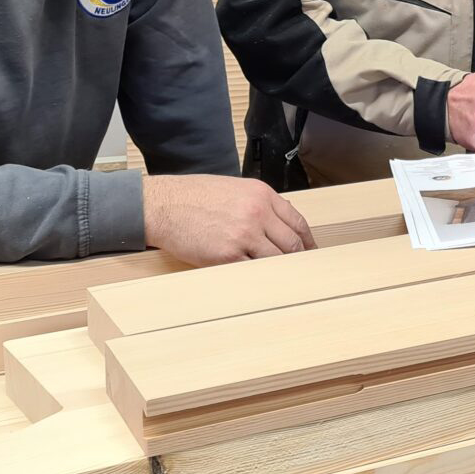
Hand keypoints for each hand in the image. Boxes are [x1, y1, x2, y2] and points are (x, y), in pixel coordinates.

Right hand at [142, 174, 315, 265]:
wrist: (163, 204)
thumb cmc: (193, 196)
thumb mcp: (234, 189)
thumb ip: (259, 205)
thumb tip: (279, 224)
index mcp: (262, 195)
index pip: (297, 222)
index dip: (308, 241)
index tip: (310, 252)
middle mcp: (257, 213)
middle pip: (292, 243)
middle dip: (299, 260)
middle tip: (300, 272)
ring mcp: (244, 234)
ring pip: (277, 259)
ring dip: (280, 271)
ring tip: (283, 282)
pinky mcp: (228, 255)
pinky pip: (253, 272)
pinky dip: (260, 279)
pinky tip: (261, 284)